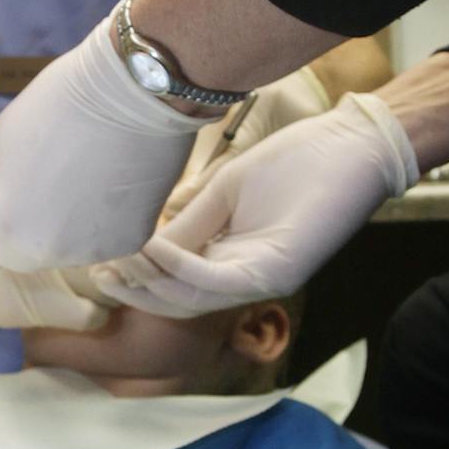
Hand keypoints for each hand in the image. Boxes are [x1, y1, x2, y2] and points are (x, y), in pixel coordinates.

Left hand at [0, 15, 202, 271]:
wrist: (136, 92)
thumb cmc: (59, 106)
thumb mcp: (1, 142)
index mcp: (4, 227)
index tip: (4, 199)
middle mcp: (45, 251)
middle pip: (24, 254)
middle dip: (27, 227)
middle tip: (51, 177)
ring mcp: (90, 252)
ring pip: (66, 248)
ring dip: (68, 224)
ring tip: (88, 173)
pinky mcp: (129, 243)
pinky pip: (105, 238)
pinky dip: (106, 218)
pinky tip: (114, 180)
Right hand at [92, 92, 418, 317]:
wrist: (352, 145)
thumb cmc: (296, 163)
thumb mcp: (226, 193)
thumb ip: (189, 225)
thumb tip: (142, 246)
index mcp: (235, 262)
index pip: (179, 284)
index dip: (138, 278)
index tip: (100, 262)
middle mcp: (248, 279)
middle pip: (181, 302)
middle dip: (137, 292)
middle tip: (97, 273)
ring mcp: (264, 279)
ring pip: (194, 298)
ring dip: (151, 283)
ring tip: (116, 263)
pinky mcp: (279, 271)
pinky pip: (217, 280)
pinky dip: (179, 266)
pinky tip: (150, 248)